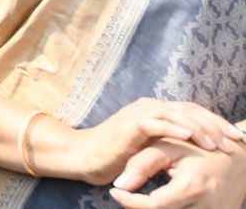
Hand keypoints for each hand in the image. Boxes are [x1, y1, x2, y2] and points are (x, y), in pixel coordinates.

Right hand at [69, 99, 242, 185]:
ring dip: (199, 128)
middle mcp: (150, 106)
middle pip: (190, 110)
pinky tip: (189, 136)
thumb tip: (199, 148)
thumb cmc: (118, 154)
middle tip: (234, 141)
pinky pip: (155, 123)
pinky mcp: (129, 124)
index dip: (216, 122)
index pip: (193, 111)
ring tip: (217, 143)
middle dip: (215, 125)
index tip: (236, 138)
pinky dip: (174, 127)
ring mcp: (139, 113)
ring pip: (176, 113)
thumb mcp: (151, 146)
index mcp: (156, 110)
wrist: (87, 155)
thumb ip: (169, 140)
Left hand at [110, 139, 245, 207]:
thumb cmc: (200, 147)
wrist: (241, 158)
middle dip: (140, 208)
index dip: (130, 202)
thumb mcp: (170, 147)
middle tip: (126, 197)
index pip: (153, 206)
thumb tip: (118, 185)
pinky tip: (161, 204)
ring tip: (141, 200)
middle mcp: (206, 207)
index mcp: (192, 186)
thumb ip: (142, 164)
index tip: (115, 192)